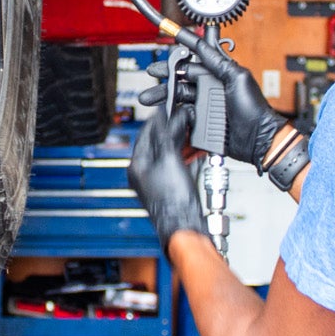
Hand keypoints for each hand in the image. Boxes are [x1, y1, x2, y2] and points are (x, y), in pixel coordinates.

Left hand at [127, 104, 207, 250]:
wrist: (185, 226)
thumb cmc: (172, 200)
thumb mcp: (169, 159)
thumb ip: (166, 136)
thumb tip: (166, 118)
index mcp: (137, 166)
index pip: (145, 134)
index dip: (158, 119)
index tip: (168, 109)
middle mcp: (144, 174)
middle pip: (158, 143)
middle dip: (172, 130)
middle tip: (184, 119)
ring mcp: (157, 182)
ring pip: (169, 154)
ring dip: (181, 142)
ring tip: (192, 132)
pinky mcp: (171, 188)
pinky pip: (178, 165)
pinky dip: (187, 156)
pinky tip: (197, 152)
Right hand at [140, 40, 292, 168]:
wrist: (257, 139)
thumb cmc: (254, 110)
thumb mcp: (237, 78)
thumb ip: (219, 62)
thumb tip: (204, 45)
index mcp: (218, 76)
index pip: (193, 63)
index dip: (179, 57)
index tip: (167, 48)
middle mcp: (210, 90)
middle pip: (181, 81)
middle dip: (165, 78)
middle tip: (152, 75)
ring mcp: (205, 107)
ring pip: (179, 99)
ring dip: (164, 97)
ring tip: (150, 98)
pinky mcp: (202, 124)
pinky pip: (183, 117)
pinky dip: (173, 115)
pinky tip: (165, 113)